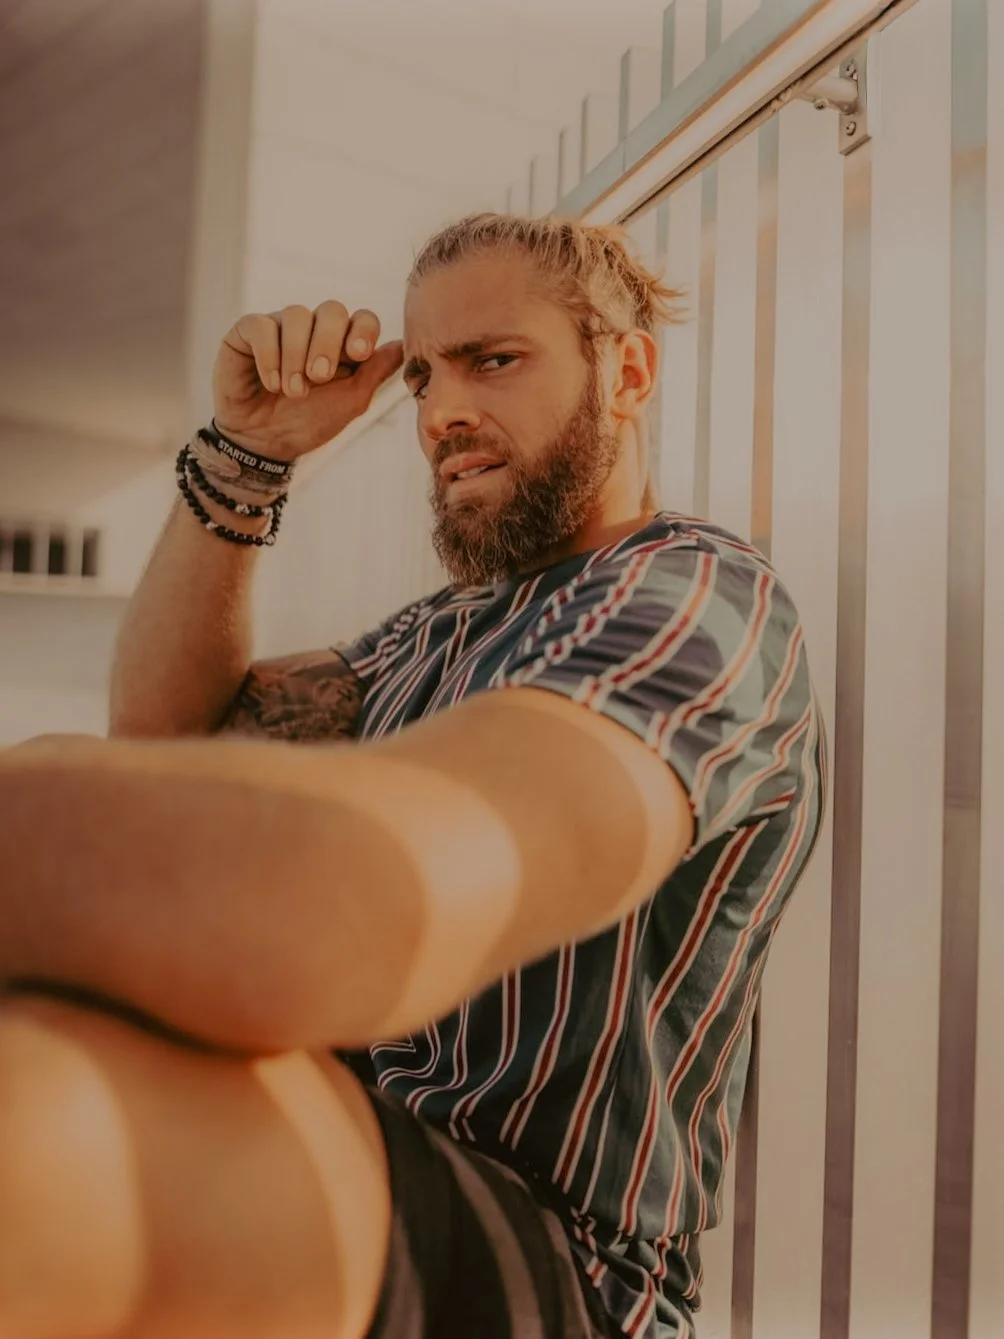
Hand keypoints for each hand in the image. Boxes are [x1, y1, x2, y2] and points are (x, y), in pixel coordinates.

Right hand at [212, 303, 403, 459]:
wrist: (264, 443)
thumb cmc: (309, 422)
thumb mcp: (350, 402)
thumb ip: (375, 373)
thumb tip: (403, 345)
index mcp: (343, 343)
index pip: (363, 318)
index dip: (364, 330)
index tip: (359, 354)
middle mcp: (314, 329)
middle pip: (332, 310)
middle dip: (328, 343)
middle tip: (319, 377)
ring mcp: (281, 326)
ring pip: (296, 314)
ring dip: (296, 356)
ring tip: (292, 391)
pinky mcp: (248, 331)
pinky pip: (261, 326)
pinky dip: (269, 356)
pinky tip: (271, 383)